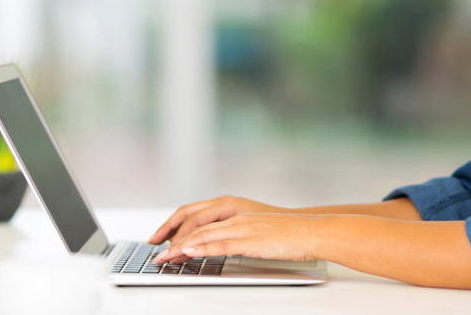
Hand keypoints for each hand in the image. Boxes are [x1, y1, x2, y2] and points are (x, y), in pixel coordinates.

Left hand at [155, 212, 328, 263]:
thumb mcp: (259, 231)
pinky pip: (220, 244)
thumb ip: (240, 235)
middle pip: (195, 226)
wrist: (313, 232)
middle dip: (172, 240)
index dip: (178, 229)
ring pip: (203, 235)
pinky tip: (189, 252)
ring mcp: (242, 227)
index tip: (164, 241)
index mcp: (236, 213)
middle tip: (157, 253)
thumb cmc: (290, 234)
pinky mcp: (250, 240)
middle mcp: (235, 217)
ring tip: (165, 258)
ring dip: (181, 247)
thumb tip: (225, 245)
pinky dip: (202, 248)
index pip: (199, 219)